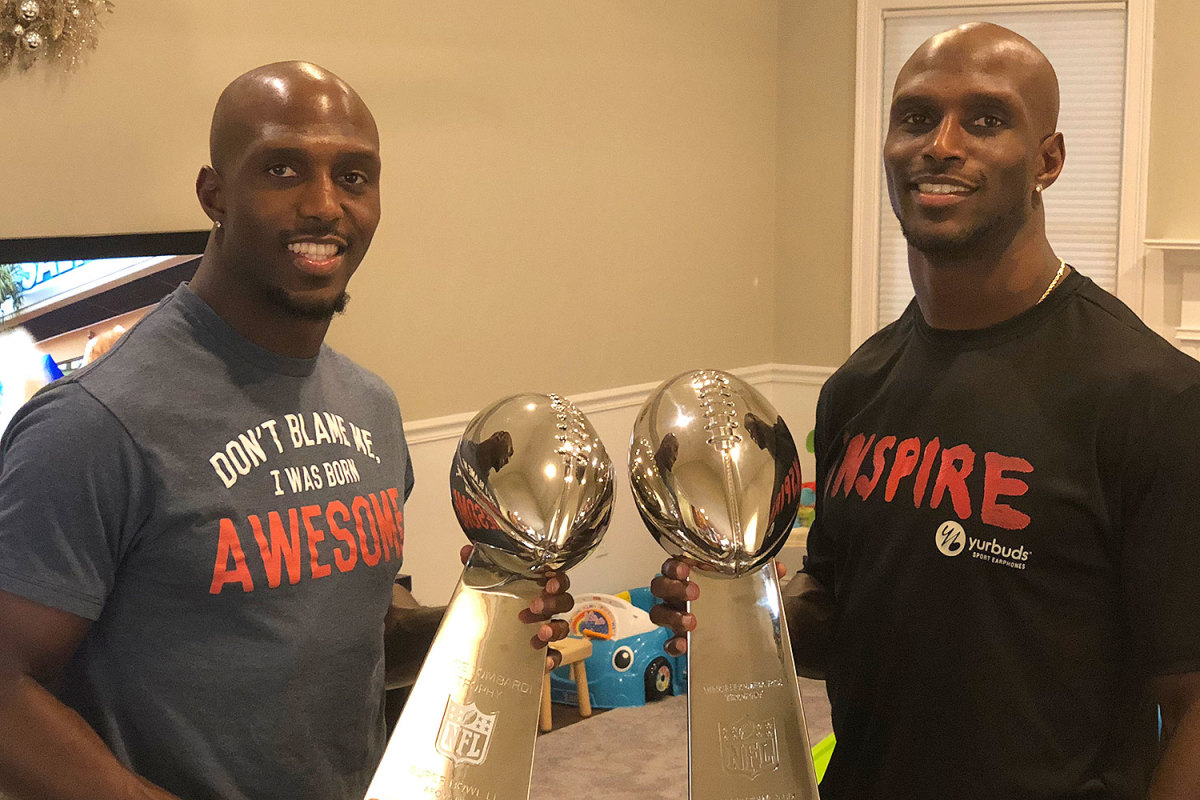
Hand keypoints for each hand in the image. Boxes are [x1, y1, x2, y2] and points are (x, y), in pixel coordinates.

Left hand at [460, 545, 573, 670]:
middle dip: (553, 603)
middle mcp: (547, 607)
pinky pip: (556, 655)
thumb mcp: (486, 581)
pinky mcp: (542, 651)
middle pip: (564, 602)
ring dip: (555, 629)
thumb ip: (479, 565)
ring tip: (540, 634)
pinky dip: (554, 658)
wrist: (482, 630)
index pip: (558, 579)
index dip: (558, 581)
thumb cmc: (495, 601)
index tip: (548, 584)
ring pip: (563, 627)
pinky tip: (545, 661)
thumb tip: (466, 551)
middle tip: (535, 606)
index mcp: (538, 587)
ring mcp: (546, 629)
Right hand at [649, 557, 787, 655]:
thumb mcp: (749, 583)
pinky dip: (673, 644)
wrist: (746, 625)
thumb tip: (779, 567)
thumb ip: (761, 573)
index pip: (672, 565)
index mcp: (691, 575)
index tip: (686, 568)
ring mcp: (676, 617)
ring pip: (658, 613)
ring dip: (671, 616)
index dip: (673, 566)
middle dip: (672, 587)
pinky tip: (684, 645)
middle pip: (659, 587)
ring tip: (691, 622)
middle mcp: (678, 595)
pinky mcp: (681, 640)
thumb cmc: (736, 598)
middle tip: (693, 592)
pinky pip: (668, 643)